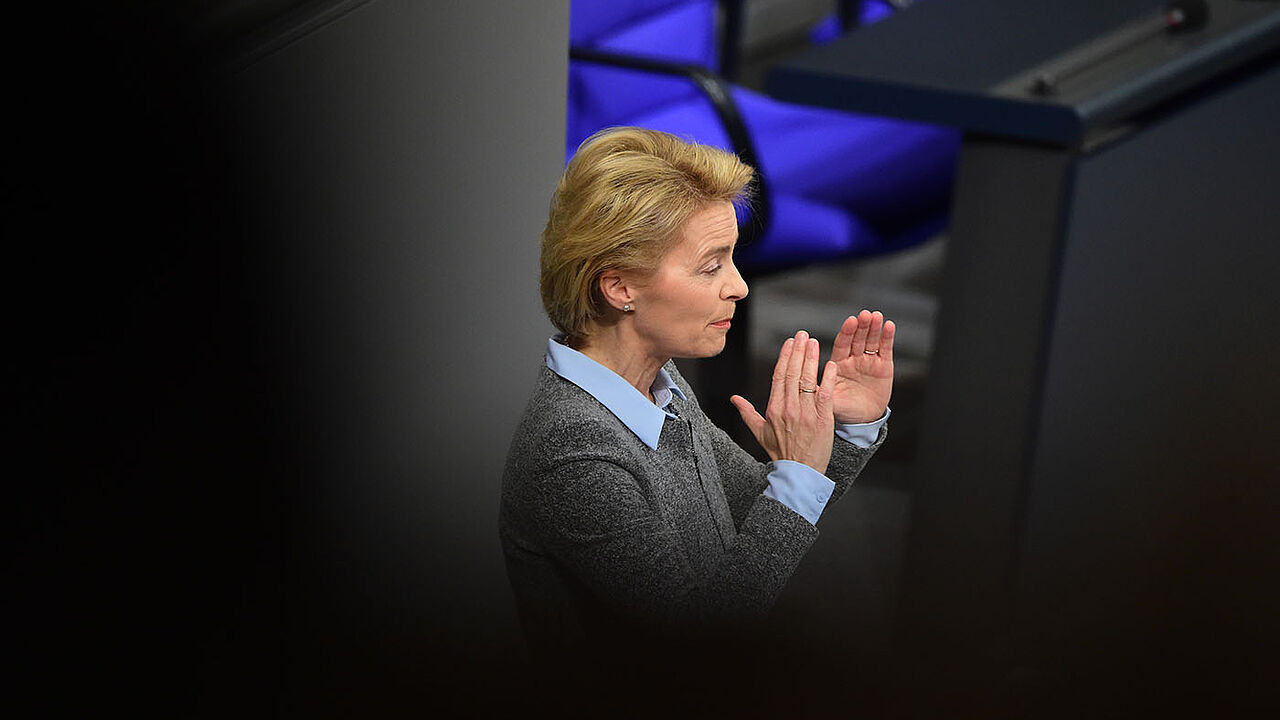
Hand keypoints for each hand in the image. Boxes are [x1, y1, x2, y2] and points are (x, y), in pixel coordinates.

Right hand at [730, 330, 835, 473]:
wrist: (799, 472)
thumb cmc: (781, 452)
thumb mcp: (759, 432)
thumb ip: (747, 412)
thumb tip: (734, 398)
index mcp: (774, 409)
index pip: (779, 376)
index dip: (784, 357)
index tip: (789, 342)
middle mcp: (788, 409)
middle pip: (792, 373)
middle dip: (797, 351)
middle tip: (802, 335)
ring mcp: (806, 414)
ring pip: (807, 380)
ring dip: (811, 359)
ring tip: (814, 342)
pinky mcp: (822, 420)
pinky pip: (825, 395)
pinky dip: (828, 379)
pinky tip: (830, 364)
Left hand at [829, 310, 894, 424]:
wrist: (863, 420)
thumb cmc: (843, 409)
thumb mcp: (829, 400)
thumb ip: (821, 389)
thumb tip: (804, 381)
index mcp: (838, 364)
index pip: (842, 344)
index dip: (846, 332)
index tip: (850, 321)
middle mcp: (853, 359)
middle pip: (857, 338)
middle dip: (861, 326)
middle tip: (864, 315)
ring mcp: (869, 361)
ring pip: (871, 340)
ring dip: (874, 328)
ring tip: (876, 316)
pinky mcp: (884, 366)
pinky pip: (885, 349)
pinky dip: (887, 337)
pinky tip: (888, 326)